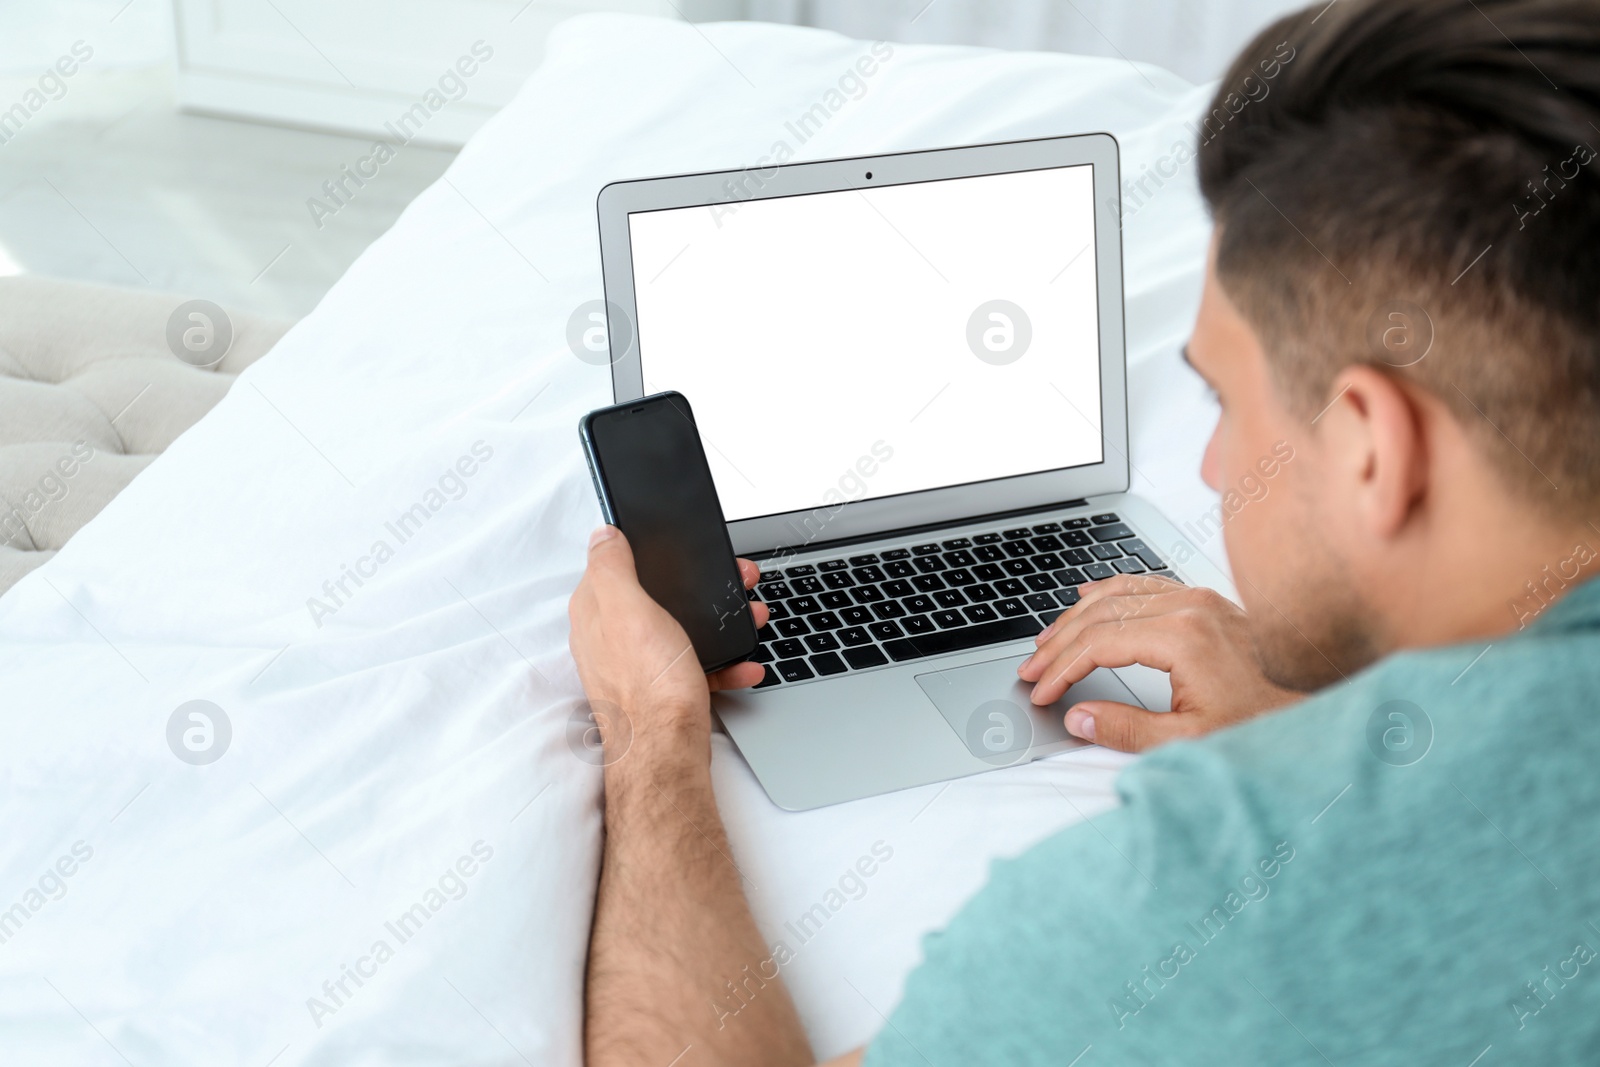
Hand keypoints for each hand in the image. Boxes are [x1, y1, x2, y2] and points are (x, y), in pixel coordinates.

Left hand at [567, 526, 768, 753]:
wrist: (667, 753)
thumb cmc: (648, 686)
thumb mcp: (629, 609)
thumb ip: (612, 565)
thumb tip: (602, 533)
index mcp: (596, 611)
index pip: (618, 565)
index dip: (655, 553)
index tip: (688, 550)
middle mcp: (610, 638)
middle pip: (658, 597)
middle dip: (700, 591)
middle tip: (735, 584)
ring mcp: (636, 665)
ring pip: (682, 630)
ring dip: (719, 624)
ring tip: (749, 622)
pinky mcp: (661, 690)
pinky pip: (695, 666)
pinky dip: (722, 664)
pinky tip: (742, 665)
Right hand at [1015, 574, 1299, 751]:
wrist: (1324, 705)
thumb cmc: (1268, 722)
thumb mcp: (1190, 739)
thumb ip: (1126, 730)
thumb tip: (1077, 718)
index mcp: (1181, 636)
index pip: (1098, 644)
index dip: (1061, 669)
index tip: (1040, 690)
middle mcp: (1189, 607)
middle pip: (1100, 614)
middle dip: (1059, 643)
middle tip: (1032, 668)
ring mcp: (1200, 599)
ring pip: (1118, 594)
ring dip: (1077, 616)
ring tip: (1047, 640)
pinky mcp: (1208, 603)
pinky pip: (1145, 584)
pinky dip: (1109, 590)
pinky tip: (1089, 594)